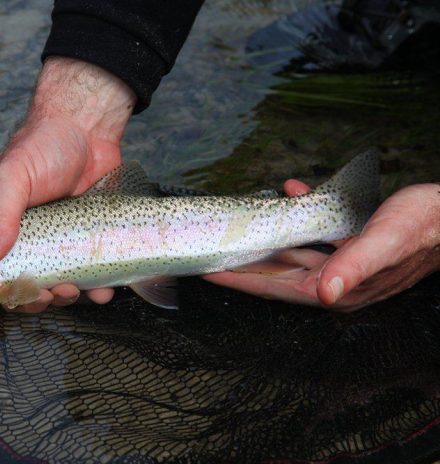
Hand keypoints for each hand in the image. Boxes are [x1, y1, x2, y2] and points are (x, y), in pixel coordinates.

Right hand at [0, 57, 134, 332]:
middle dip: (27, 302)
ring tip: (72, 289)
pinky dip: (94, 292)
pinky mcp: (83, 245)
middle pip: (15, 290)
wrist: (88, 131)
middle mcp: (20, 244)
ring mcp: (53, 246)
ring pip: (52, 290)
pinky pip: (87, 279)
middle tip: (42, 296)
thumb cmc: (41, 148)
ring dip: (61, 300)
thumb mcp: (13, 177)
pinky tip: (103, 291)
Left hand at [204, 181, 439, 310]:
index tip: (209, 272)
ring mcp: (341, 263)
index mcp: (336, 286)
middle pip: (275, 274)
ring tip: (239, 229)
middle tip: (211, 251)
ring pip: (291, 254)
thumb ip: (353, 267)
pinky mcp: (349, 245)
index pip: (274, 288)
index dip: (240, 280)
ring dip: (266, 241)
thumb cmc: (424, 228)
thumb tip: (323, 294)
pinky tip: (292, 193)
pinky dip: (300, 215)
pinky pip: (314, 234)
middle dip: (243, 263)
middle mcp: (334, 280)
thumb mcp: (385, 241)